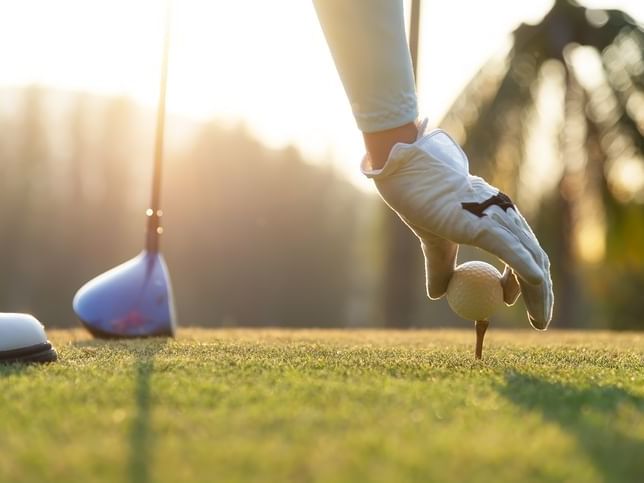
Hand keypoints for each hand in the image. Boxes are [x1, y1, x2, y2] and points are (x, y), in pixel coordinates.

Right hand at [361, 121, 552, 328]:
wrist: (409, 176)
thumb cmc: (421, 202)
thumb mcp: (434, 243)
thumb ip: (440, 268)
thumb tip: (438, 295)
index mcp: (497, 218)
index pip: (523, 253)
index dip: (523, 282)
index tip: (508, 302)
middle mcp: (505, 216)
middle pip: (536, 259)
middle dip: (542, 294)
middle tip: (539, 322)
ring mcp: (499, 218)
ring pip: (531, 260)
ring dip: (540, 294)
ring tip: (539, 321)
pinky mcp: (487, 224)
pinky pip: (513, 253)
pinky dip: (526, 273)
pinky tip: (535, 286)